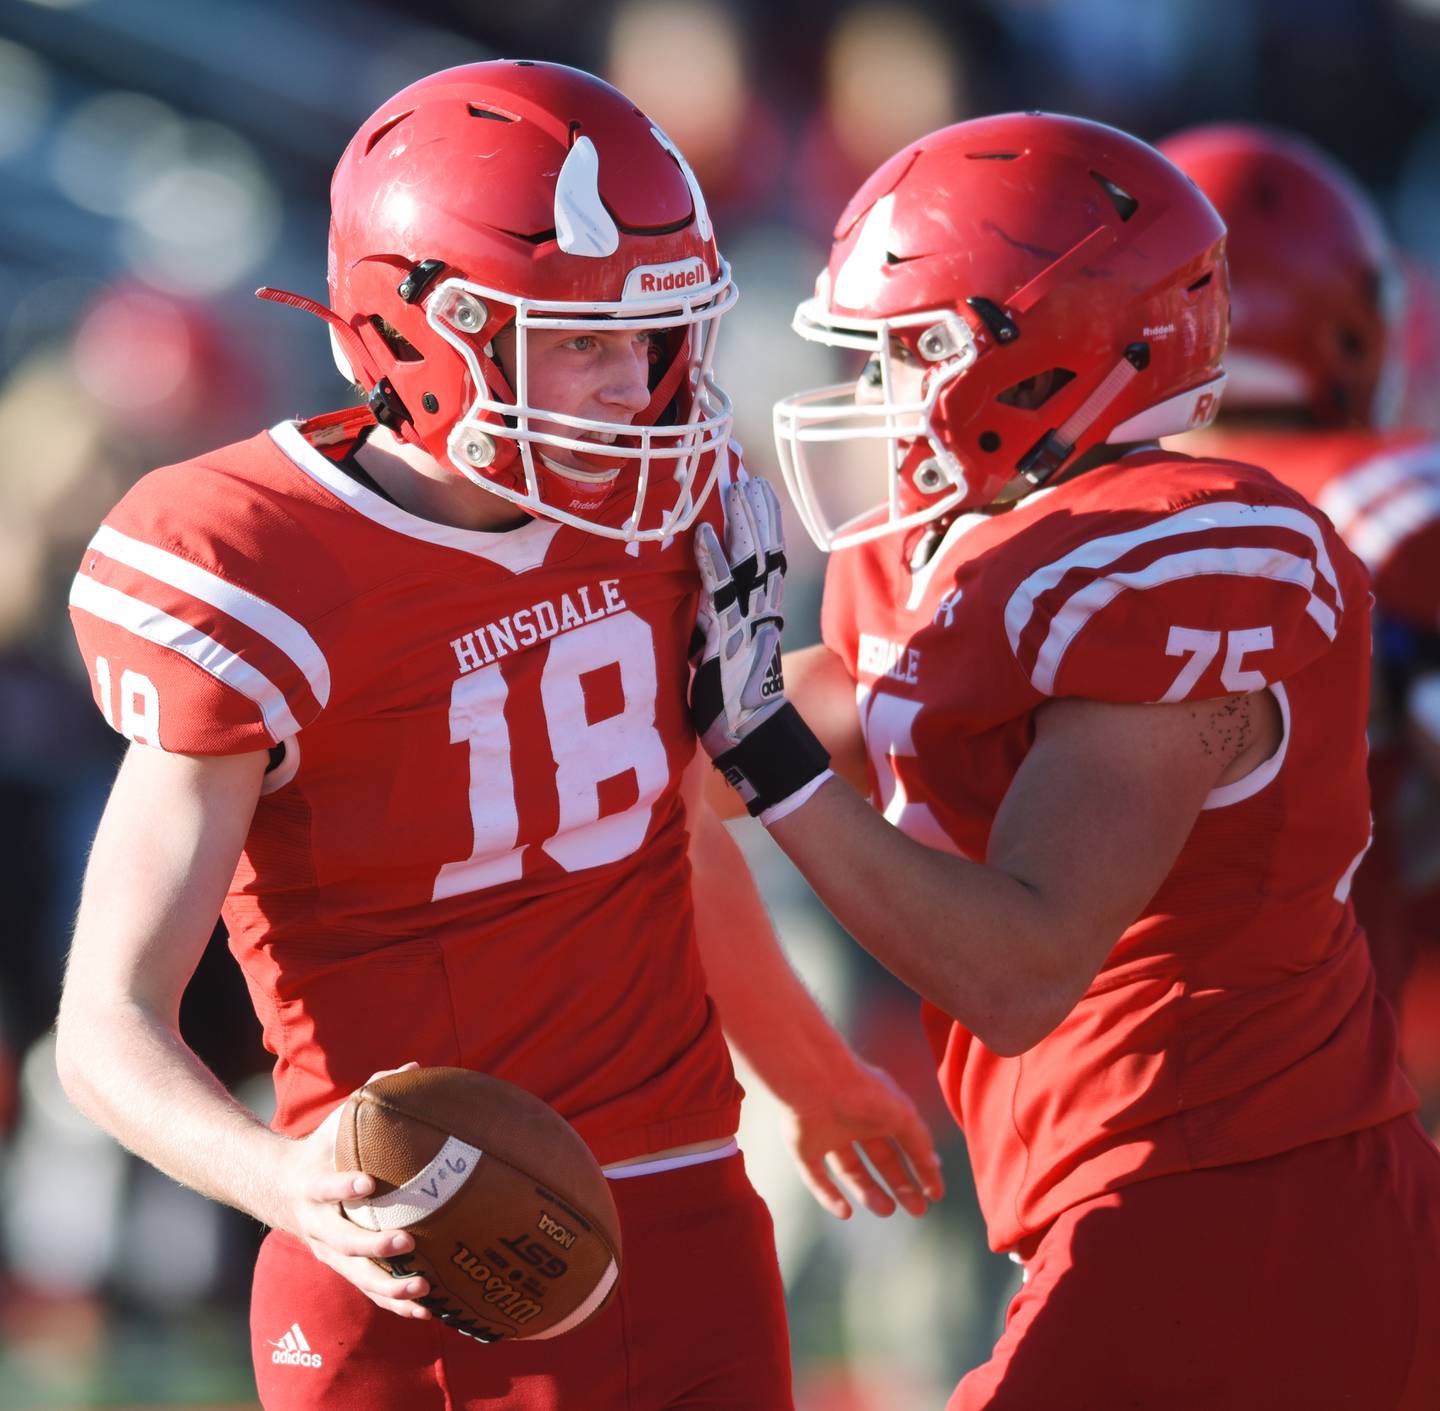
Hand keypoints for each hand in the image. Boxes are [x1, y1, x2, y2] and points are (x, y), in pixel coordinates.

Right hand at [277, 1063, 432, 1319]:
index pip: (326, 1188)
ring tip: (425, 1288)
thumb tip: (416, 1067)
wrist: (276, 1187)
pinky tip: (427, 1309)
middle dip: (374, 1246)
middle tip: (408, 1243)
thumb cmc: (322, 1146)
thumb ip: (375, 1090)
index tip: (368, 1184)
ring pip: (357, 1277)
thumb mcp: (339, 1119)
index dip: (344, 1188)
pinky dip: (396, 1304)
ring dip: (390, 1287)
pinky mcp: (342, 1268)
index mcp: (315, 1186)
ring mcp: (329, 1251)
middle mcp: (318, 1224)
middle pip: (343, 1242)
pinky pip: (370, 1292)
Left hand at [692, 478, 829, 818]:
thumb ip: (711, 632)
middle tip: (751, 478)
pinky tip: (705, 533)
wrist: (752, 741)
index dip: (763, 528)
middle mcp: (759, 614)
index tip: (758, 494)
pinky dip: (712, 561)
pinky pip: (719, 593)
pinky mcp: (728, 637)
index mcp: (760, 617)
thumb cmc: (733, 708)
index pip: (766, 562)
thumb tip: (693, 615)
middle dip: (759, 516)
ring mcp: (746, 623)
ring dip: (743, 524)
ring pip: (750, 563)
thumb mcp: (721, 660)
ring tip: (738, 488)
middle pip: (765, 554)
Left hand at [781, 1058, 943, 1219]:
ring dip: (868, 1192)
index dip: (920, 1168)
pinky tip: (845, 1213)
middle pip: (879, 1159)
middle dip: (899, 1184)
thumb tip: (935, 1166)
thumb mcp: (904, 1117)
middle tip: (918, 1211)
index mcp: (879, 1109)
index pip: (904, 1144)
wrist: (817, 1081)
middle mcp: (853, 1121)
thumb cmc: (865, 1093)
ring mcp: (827, 1134)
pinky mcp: (802, 1147)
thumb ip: (920, 1142)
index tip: (935, 1194)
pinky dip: (828, 1196)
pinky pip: (815, 1177)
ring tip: (887, 1211)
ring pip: (849, 1170)